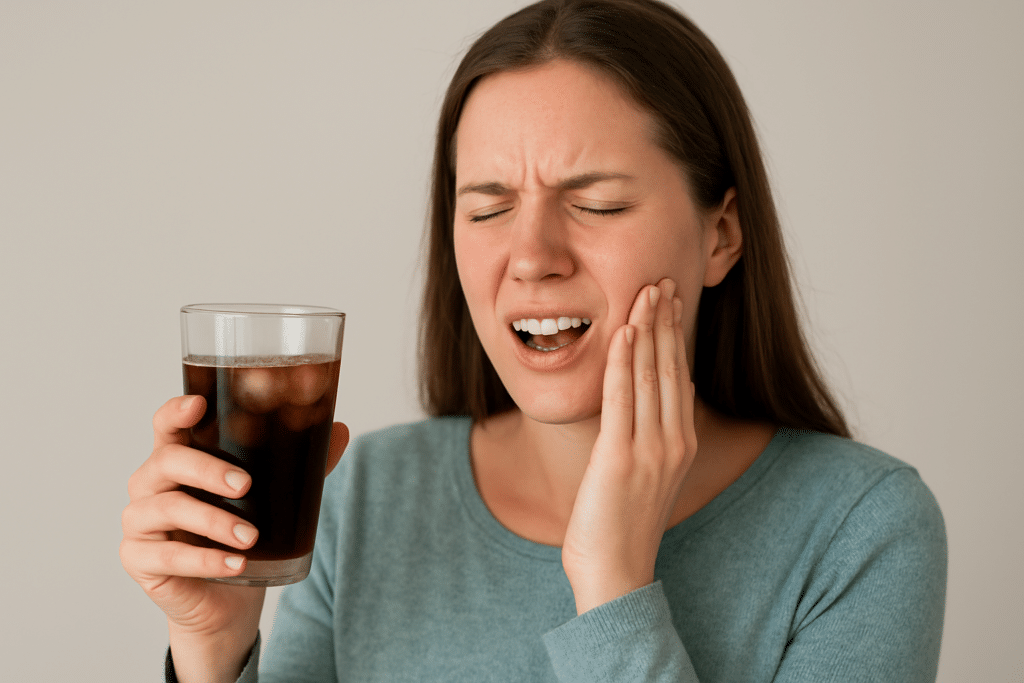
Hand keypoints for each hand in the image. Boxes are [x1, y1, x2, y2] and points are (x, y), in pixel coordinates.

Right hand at [120, 395, 348, 680]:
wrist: (227, 599)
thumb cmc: (240, 535)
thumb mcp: (271, 497)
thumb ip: (300, 464)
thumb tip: (340, 430)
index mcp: (178, 458)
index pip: (167, 425)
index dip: (176, 411)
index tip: (199, 404)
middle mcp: (150, 483)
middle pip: (167, 460)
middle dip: (208, 469)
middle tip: (246, 485)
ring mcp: (139, 522)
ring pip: (169, 508)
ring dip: (214, 522)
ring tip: (251, 537)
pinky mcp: (139, 559)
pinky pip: (169, 556)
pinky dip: (206, 560)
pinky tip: (235, 564)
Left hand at [561, 278, 697, 613]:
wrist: (615, 572)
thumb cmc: (622, 527)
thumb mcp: (648, 474)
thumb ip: (656, 434)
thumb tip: (667, 395)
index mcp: (679, 444)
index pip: (678, 376)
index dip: (675, 335)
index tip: (671, 300)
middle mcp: (672, 442)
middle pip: (670, 368)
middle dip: (666, 321)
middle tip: (661, 280)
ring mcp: (649, 450)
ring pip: (650, 375)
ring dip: (648, 328)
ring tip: (646, 291)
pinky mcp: (620, 457)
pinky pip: (622, 398)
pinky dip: (624, 361)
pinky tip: (625, 331)